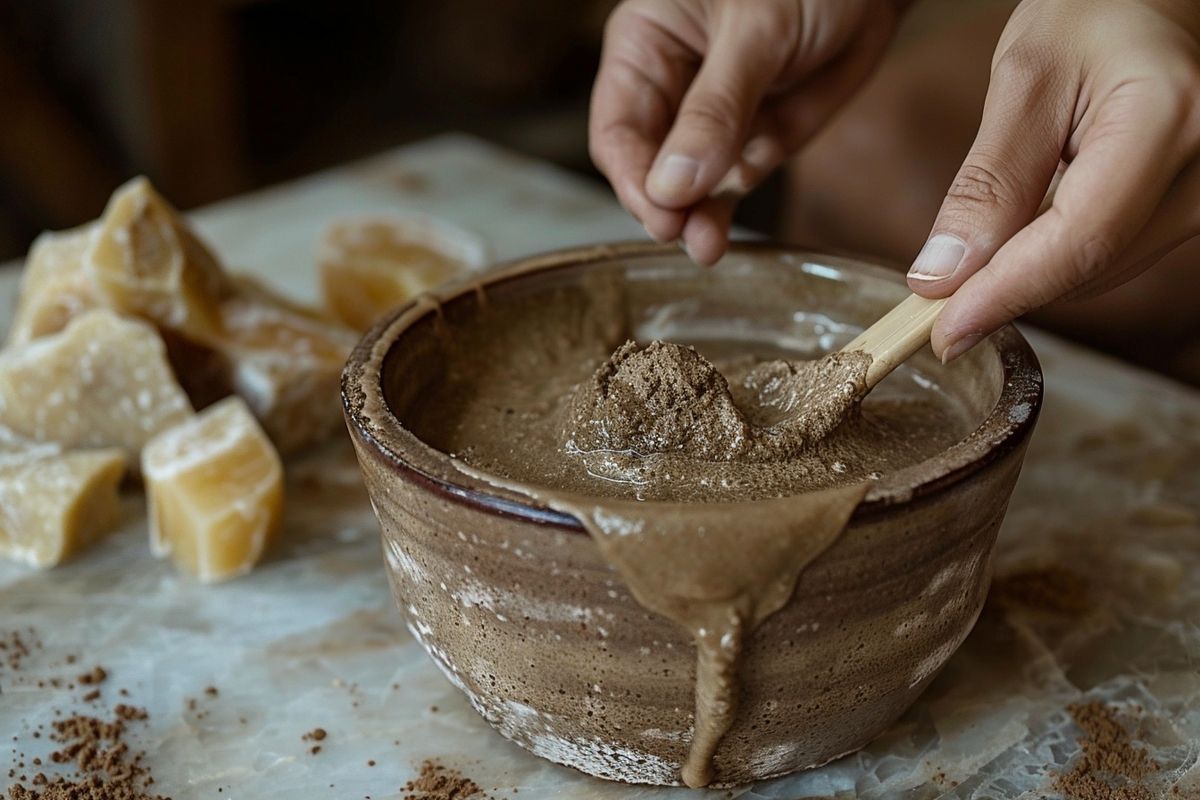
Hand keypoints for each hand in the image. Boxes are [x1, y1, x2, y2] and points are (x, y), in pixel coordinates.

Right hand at [589, 0, 905, 263]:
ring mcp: (709, 121)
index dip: (632, 171)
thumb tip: (673, 183)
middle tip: (679, 232)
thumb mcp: (757, 33)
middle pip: (644, 161)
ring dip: (692, 217)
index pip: (618, 124)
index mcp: (646, 43)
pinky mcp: (750, 143)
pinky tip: (716, 234)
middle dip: (661, 201)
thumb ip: (716, 108)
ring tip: (705, 247)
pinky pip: (727, 186)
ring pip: (685, 184)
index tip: (658, 209)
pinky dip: (722, 211)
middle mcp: (669, 86)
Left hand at [907, 0, 1199, 361]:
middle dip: (1007, 288)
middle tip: (934, 299)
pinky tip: (1026, 230)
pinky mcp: (1195, 206)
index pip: (1079, 239)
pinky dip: (1060, 255)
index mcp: (1167, 119)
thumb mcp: (1024, 80)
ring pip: (1103, 271)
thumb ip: (989, 182)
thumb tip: (942, 277)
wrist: (1151, 0)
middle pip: (1091, 266)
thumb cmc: (1094, 11)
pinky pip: (1118, 254)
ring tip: (983, 244)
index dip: (1003, 294)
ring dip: (1032, 272)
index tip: (943, 333)